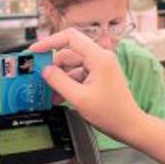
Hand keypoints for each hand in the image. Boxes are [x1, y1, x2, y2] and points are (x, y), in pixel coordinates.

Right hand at [29, 28, 144, 141]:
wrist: (129, 125)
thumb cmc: (111, 113)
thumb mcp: (79, 98)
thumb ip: (59, 81)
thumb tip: (45, 70)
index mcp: (98, 57)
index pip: (70, 37)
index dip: (50, 42)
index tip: (35, 51)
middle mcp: (100, 58)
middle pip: (68, 54)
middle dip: (53, 68)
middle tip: (39, 79)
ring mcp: (100, 67)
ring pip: (72, 66)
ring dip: (60, 79)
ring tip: (50, 95)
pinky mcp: (99, 77)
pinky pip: (78, 75)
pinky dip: (68, 84)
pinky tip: (60, 97)